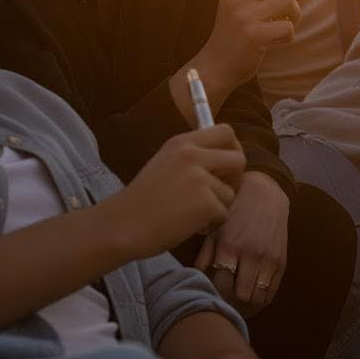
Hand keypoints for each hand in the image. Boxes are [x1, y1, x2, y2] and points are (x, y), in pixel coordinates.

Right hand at [103, 125, 244, 258]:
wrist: (120, 226)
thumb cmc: (142, 201)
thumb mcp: (165, 164)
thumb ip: (193, 157)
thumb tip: (228, 158)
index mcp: (182, 143)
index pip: (226, 131)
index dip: (233, 149)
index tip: (225, 167)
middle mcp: (192, 155)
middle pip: (239, 159)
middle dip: (234, 179)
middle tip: (217, 194)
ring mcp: (200, 178)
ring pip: (231, 192)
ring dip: (218, 207)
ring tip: (190, 214)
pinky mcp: (205, 203)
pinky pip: (224, 213)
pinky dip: (210, 224)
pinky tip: (188, 225)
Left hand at [195, 172, 289, 316]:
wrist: (265, 193)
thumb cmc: (234, 211)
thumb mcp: (214, 229)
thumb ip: (204, 255)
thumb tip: (194, 278)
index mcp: (230, 247)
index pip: (222, 287)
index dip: (215, 296)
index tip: (210, 297)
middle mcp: (252, 255)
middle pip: (241, 296)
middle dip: (231, 303)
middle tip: (223, 303)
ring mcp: (269, 259)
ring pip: (259, 298)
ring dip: (247, 305)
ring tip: (237, 304)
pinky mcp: (282, 261)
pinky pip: (272, 291)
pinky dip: (261, 300)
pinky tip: (251, 299)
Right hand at [198, 0, 304, 93]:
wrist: (216, 64)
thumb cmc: (234, 32)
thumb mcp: (237, 3)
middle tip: (292, 4)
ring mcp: (244, 16)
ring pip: (288, 1)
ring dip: (295, 14)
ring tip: (285, 23)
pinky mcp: (254, 35)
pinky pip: (288, 27)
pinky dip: (288, 35)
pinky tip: (277, 40)